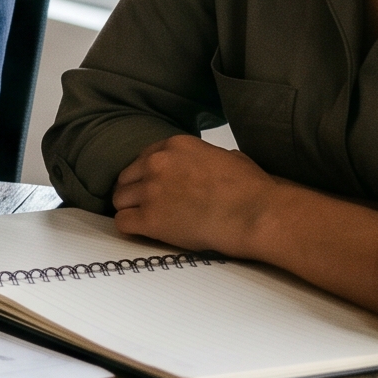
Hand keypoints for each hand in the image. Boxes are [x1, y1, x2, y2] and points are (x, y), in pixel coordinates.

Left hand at [109, 134, 284, 255]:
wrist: (258, 214)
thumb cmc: (253, 190)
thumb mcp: (229, 157)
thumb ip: (208, 157)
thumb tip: (212, 162)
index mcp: (175, 145)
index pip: (142, 159)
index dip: (147, 177)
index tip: (154, 189)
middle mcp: (157, 163)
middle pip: (126, 179)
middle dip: (135, 193)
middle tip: (150, 208)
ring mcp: (151, 190)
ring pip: (119, 200)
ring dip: (131, 210)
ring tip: (149, 221)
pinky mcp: (149, 218)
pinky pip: (122, 223)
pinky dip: (131, 229)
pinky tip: (145, 232)